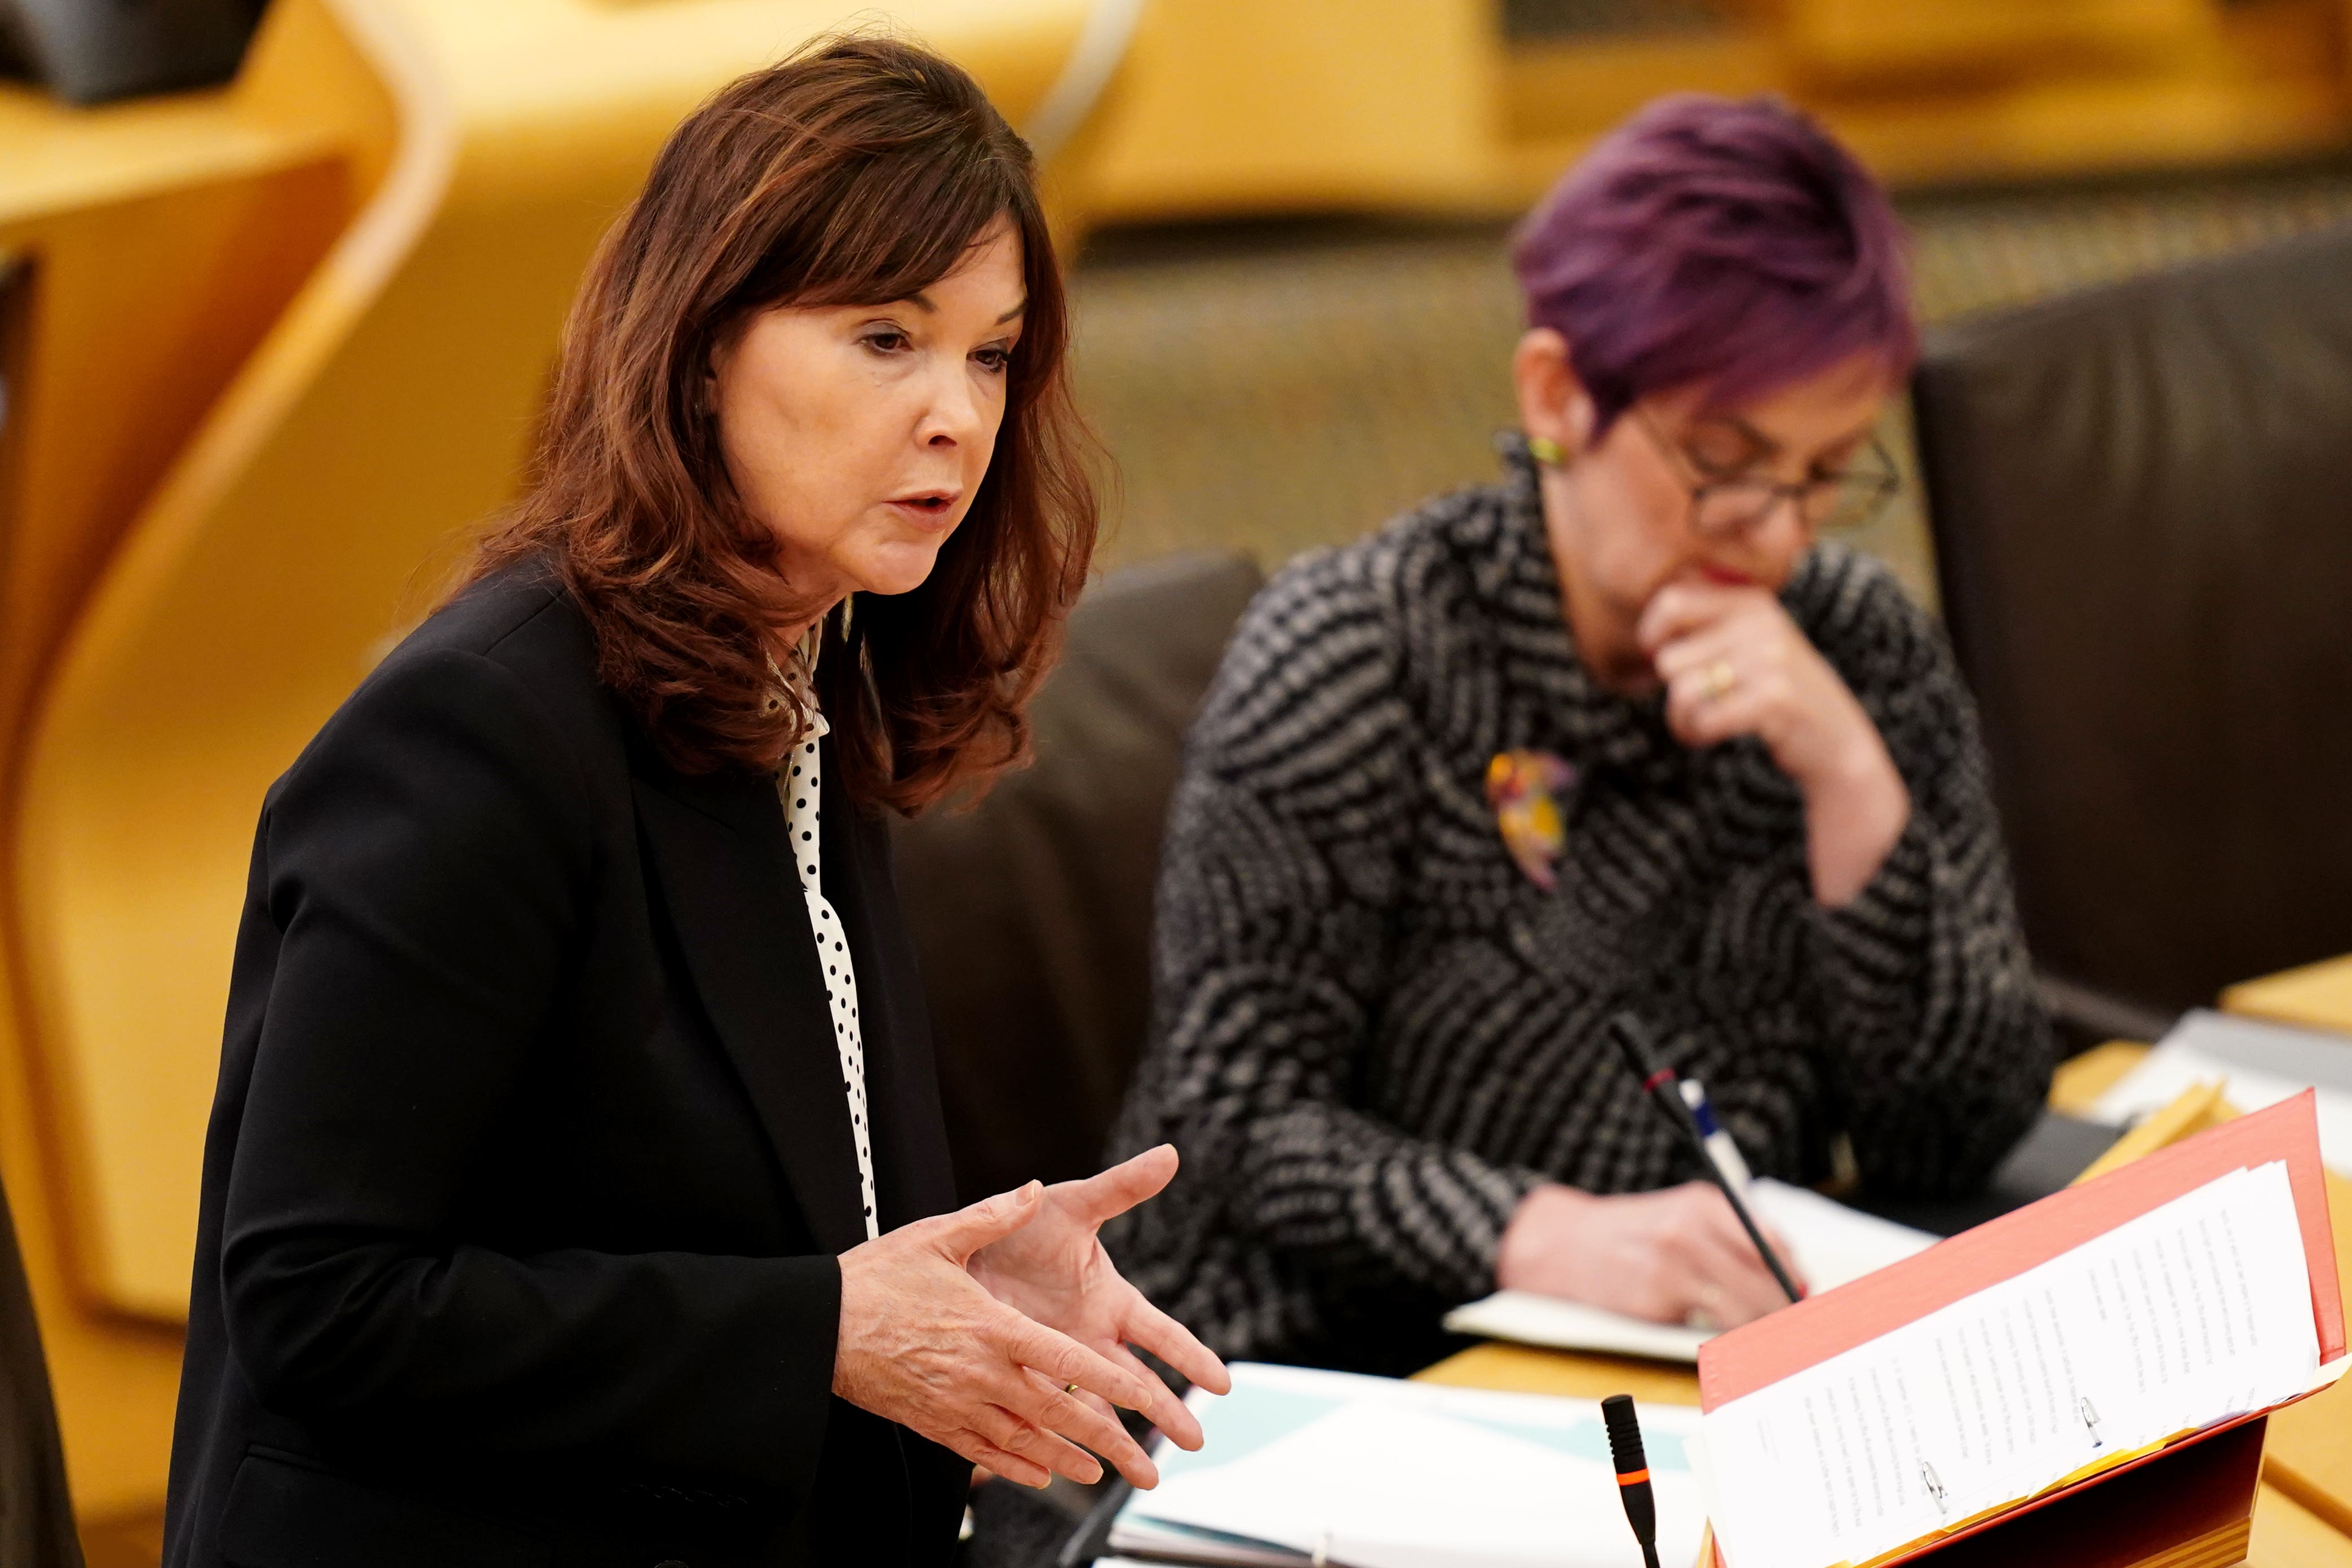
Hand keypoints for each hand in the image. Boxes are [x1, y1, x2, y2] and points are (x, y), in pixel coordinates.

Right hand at [832, 1181, 1189, 1490]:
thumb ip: (992, 1216)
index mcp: (991, 1326)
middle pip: (1053, 1411)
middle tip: (1134, 1456)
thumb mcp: (937, 1237)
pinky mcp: (931, 1422)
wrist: (819, 1325)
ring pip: (1022, 1440)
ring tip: (1095, 1470)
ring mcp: (955, 1403)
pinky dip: (1014, 1467)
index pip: (1065, 1361)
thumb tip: (1032, 1189)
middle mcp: (980, 1373)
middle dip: (1100, 1436)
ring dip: (1062, 1457)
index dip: (1109, 1383)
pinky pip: (981, 1452)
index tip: (1145, 1400)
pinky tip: (1037, 1475)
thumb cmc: (876, 1278)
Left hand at [969, 1146, 1232, 1449]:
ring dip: (1121, 1444)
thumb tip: (1169, 1154)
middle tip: (1196, 1443)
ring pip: (1098, 1410)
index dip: (1191, 1357)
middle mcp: (1090, 1336)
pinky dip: (1064, 1443)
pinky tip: (1075, 1471)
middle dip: (1169, 1413)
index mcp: (1110, 1299)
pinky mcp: (1025, 1375)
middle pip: (1138, 1382)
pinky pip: (1049, 1416)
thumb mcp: (1072, 1205)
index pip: (1161, 1333)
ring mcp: (1059, 1360)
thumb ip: (1120, 1186)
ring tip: (1146, 1479)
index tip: (1221, 1383)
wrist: (962, 1248)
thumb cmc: (1023, 1222)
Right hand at [1494, 1181, 1805, 1328]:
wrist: (1556, 1243)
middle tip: (1801, 1337)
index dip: (1796, 1282)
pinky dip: (1726, 1343)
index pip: (1773, 1246)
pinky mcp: (1654, 1300)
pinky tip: (1732, 1349)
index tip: (1807, 1304)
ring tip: (1774, 1349)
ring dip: (1764, 1334)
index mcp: (1703, 1203)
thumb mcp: (1677, 1216)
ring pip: (1744, 1311)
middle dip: (1787, 1314)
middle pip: (1766, 1281)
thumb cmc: (1626, 1236)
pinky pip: (1708, 1330)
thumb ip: (1729, 1239)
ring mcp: (1673, 1265)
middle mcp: (1692, 1229)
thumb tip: (1789, 1282)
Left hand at [1637, 581, 1908, 904]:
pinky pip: (1702, 718)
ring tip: (1707, 721)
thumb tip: (1648, 627)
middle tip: (1699, 704)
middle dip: (1672, 692)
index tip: (1659, 657)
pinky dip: (1697, 734)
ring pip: (1681, 691)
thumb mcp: (1749, 646)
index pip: (1673, 600)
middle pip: (1669, 658)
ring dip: (1682, 718)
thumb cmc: (1775, 694)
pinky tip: (1714, 735)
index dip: (1651, 634)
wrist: (1836, 740)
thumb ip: (1707, 627)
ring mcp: (1771, 659)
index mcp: (1752, 602)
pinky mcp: (1774, 698)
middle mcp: (1762, 622)